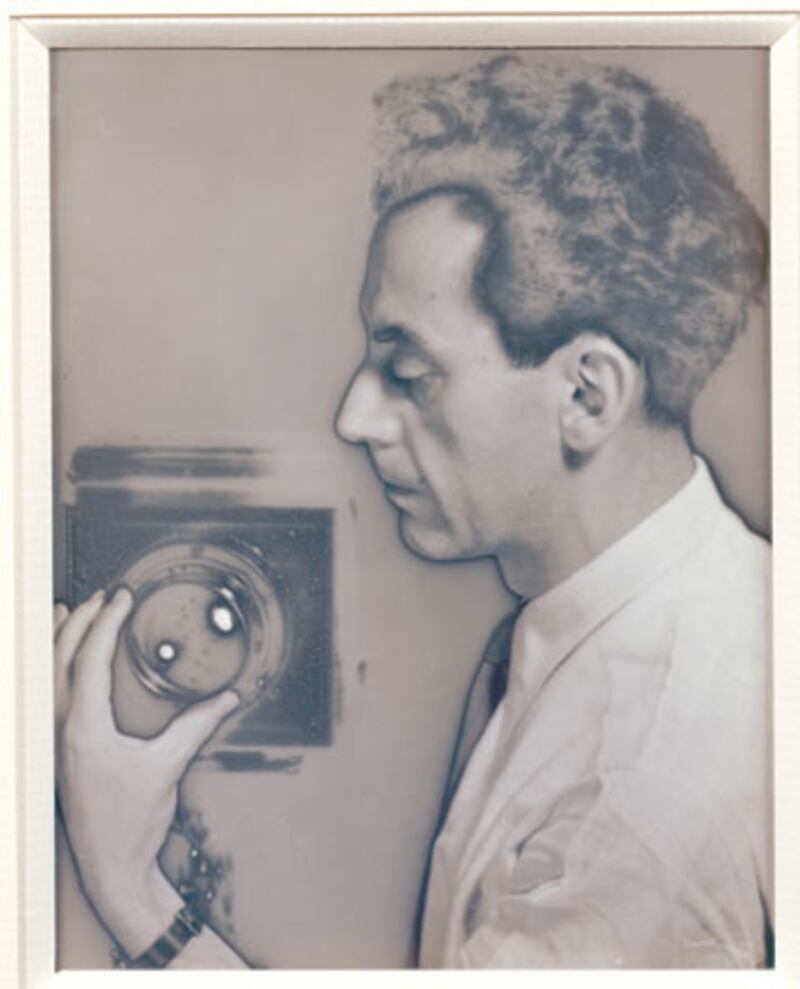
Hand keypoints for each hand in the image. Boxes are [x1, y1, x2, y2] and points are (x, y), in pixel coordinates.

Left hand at [54, 587, 239, 952]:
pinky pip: (48, 697)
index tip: (121, 599)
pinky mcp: (58, 753)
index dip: (105, 624)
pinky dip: (54, 670)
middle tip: (101, 598)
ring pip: (45, 679)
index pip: (89, 661)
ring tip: (64, 613)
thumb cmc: (132, 822)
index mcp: (83, 729)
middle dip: (77, 623)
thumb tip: (227, 698)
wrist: (111, 866)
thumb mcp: (168, 767)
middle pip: (58, 661)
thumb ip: (197, 726)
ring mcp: (53, 743)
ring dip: (56, 642)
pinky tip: (63, 664)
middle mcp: (60, 732)